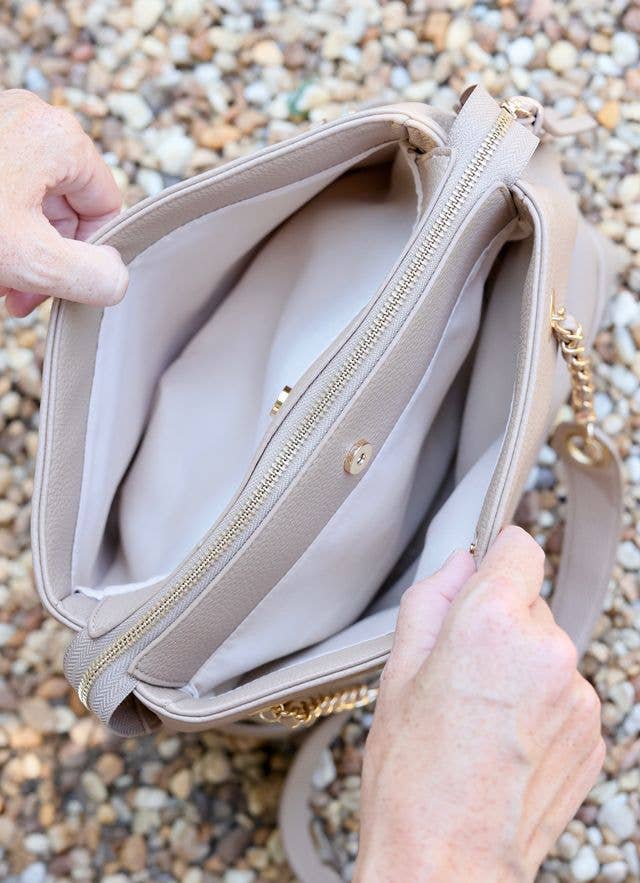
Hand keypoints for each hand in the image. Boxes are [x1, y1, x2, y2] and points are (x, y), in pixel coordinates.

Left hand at [0, 89, 127, 316]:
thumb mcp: (31, 260)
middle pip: (66, 208)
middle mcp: (30, 122)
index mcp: (60, 140)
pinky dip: (0, 232)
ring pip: (31, 204)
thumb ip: (91, 276)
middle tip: (20, 298)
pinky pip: (4, 193)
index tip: (62, 292)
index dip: (91, 259)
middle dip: (47, 260)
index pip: (106, 208)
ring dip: (21, 253)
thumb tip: (116, 279)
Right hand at [355, 526, 603, 882]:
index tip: (480, 578)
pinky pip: (565, 695)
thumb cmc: (412, 775)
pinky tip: (506, 744)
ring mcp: (579, 695)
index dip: (494, 559)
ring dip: (522, 668)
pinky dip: (541, 707)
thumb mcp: (397, 671)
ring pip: (548, 652)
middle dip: (499, 624)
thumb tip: (459, 564)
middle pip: (530, 604)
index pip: (519, 547)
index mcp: (492, 622)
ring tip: (482, 719)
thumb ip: (431, 599)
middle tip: (460, 673)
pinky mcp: (595, 734)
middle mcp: (548, 649)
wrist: (448, 862)